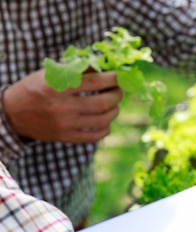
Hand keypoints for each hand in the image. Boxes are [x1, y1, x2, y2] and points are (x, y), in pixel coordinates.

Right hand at [2, 69, 122, 143]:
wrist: (12, 113)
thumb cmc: (34, 89)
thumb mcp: (49, 73)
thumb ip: (75, 70)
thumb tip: (102, 66)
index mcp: (57, 87)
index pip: (94, 82)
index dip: (112, 78)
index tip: (118, 76)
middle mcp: (62, 107)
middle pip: (103, 103)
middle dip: (117, 95)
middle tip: (119, 91)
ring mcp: (65, 125)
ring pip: (103, 120)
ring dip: (114, 111)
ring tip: (114, 105)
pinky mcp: (66, 137)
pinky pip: (95, 136)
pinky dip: (106, 128)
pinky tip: (106, 121)